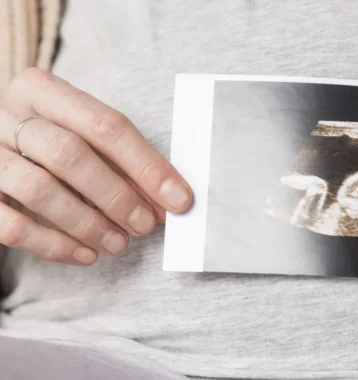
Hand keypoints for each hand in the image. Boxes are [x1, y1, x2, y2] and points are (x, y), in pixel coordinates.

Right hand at [0, 68, 192, 264]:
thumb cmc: (46, 142)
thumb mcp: (78, 134)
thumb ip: (120, 160)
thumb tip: (169, 198)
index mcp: (40, 90)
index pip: (105, 124)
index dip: (147, 165)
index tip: (179, 199)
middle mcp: (4, 115)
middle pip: (69, 154)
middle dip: (117, 195)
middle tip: (146, 224)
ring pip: (39, 190)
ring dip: (89, 224)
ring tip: (121, 244)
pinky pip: (11, 225)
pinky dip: (54, 245)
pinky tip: (86, 254)